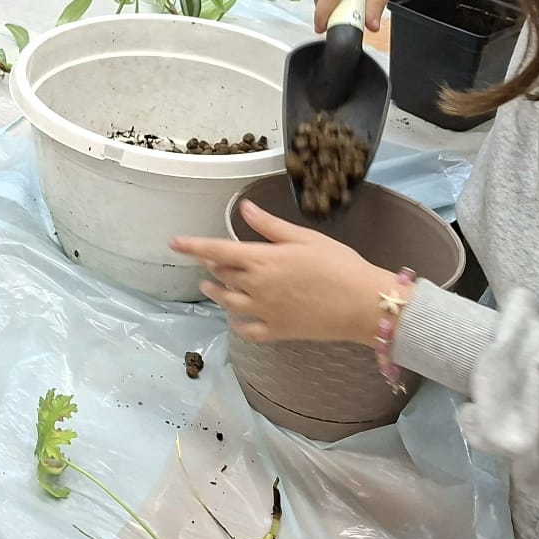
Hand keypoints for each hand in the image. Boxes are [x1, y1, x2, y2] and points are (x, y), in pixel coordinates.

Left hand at [170, 201, 391, 343]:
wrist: (364, 304)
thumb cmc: (338, 263)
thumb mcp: (303, 238)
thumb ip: (269, 225)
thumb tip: (243, 208)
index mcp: (261, 259)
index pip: (216, 249)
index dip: (193, 245)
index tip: (174, 242)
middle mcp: (256, 286)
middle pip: (223, 274)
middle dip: (212, 265)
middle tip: (209, 259)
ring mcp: (265, 311)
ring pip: (229, 302)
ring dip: (216, 292)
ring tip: (209, 286)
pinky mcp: (277, 331)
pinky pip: (249, 330)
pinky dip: (238, 324)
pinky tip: (236, 319)